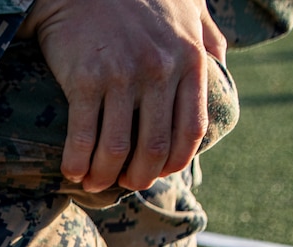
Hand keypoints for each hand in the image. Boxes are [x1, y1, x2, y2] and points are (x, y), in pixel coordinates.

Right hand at [19, 0, 227, 191]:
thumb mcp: (188, 9)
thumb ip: (208, 40)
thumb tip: (220, 68)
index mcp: (189, 60)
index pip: (191, 131)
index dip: (175, 162)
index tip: (160, 173)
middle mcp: (159, 71)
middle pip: (153, 148)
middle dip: (138, 177)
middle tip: (125, 183)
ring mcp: (121, 77)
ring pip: (116, 149)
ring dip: (103, 176)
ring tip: (93, 182)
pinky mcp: (84, 79)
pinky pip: (82, 135)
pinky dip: (76, 162)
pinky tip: (71, 171)